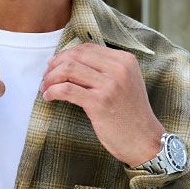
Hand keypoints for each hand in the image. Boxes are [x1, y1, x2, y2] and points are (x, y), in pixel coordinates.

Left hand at [39, 43, 164, 165]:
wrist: (144, 140)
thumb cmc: (131, 115)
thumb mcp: (125, 83)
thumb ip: (106, 70)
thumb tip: (71, 62)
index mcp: (125, 60)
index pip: (87, 48)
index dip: (65, 54)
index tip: (54, 65)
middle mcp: (118, 69)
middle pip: (75, 56)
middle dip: (55, 65)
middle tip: (45, 77)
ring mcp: (109, 85)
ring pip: (68, 69)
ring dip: (50, 78)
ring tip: (45, 88)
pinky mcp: (99, 102)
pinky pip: (67, 89)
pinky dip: (52, 91)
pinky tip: (49, 97)